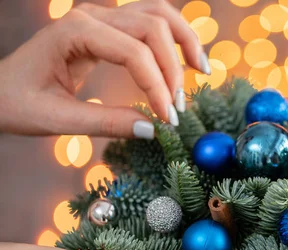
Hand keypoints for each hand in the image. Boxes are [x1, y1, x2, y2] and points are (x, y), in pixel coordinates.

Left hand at [0, 0, 210, 138]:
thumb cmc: (18, 103)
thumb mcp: (58, 119)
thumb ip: (106, 123)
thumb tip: (153, 130)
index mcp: (75, 31)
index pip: (134, 52)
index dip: (157, 86)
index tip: (168, 120)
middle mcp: (92, 15)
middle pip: (153, 27)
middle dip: (172, 69)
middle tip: (178, 109)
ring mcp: (102, 16)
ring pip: (158, 14)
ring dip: (184, 41)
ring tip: (202, 71)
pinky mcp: (110, 27)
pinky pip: (151, 21)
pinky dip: (174, 38)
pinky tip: (188, 59)